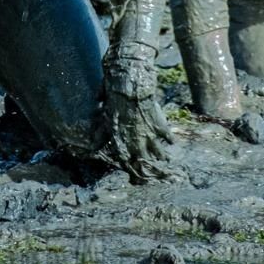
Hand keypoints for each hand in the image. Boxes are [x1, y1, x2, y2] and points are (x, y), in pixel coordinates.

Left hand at [102, 53, 176, 181]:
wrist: (130, 88)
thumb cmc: (114, 99)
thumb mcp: (104, 116)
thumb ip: (99, 131)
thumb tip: (91, 140)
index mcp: (120, 139)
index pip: (123, 158)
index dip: (127, 166)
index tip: (130, 173)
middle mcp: (134, 140)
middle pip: (141, 159)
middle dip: (144, 167)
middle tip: (148, 175)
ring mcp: (148, 134)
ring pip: (155, 151)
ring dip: (159, 157)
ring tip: (164, 162)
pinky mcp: (158, 125)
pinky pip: (166, 135)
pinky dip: (169, 139)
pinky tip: (172, 144)